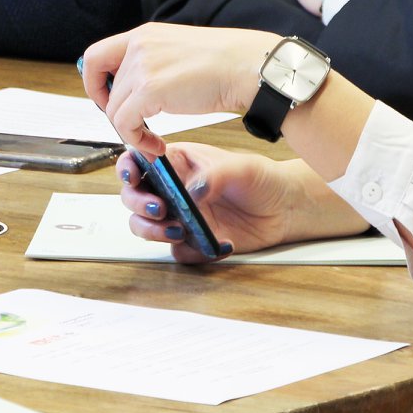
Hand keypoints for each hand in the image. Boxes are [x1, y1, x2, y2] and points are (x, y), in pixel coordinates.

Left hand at [82, 22, 279, 155]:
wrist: (248, 67)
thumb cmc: (225, 64)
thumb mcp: (178, 52)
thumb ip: (154, 63)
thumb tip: (138, 88)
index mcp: (145, 34)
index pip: (96, 55)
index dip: (95, 83)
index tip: (109, 100)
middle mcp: (139, 45)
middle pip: (105, 88)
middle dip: (115, 112)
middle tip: (134, 127)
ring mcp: (142, 66)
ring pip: (114, 109)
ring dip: (131, 132)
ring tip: (153, 142)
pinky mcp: (149, 89)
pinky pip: (125, 124)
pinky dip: (137, 141)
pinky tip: (157, 146)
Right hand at [117, 144, 337, 262]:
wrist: (283, 209)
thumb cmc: (261, 179)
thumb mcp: (240, 168)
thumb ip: (214, 176)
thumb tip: (191, 191)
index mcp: (179, 162)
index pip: (141, 161)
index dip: (128, 168)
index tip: (133, 177)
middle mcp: (174, 189)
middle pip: (134, 197)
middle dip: (139, 204)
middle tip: (159, 208)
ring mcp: (181, 216)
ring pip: (146, 227)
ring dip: (153, 230)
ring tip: (177, 230)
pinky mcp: (194, 240)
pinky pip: (178, 251)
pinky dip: (190, 251)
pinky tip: (216, 242)